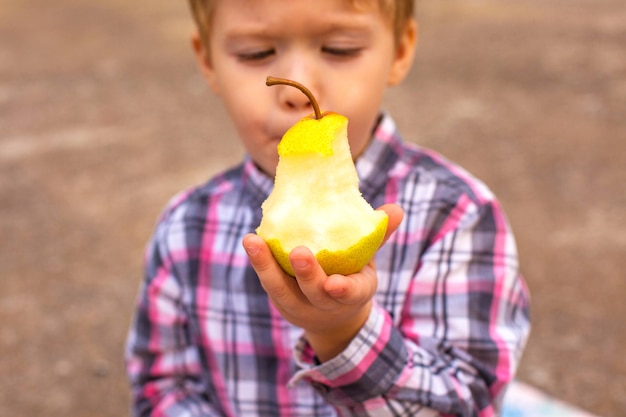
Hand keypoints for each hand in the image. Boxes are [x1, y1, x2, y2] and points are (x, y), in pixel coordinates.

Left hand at [243, 204, 403, 360]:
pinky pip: (269, 282)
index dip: (344, 290)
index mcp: (355, 292)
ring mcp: (300, 304)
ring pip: (282, 289)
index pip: (352, 294)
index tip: (335, 284)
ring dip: (267, 266)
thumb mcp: (368, 260)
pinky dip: (260, 263)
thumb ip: (378, 235)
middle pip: (315, 293)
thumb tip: (395, 210)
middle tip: (299, 253)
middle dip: (308, 275)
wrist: (333, 315)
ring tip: (254, 242)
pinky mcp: (281, 298)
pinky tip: (251, 241)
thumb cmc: (352, 276)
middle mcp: (326, 303)